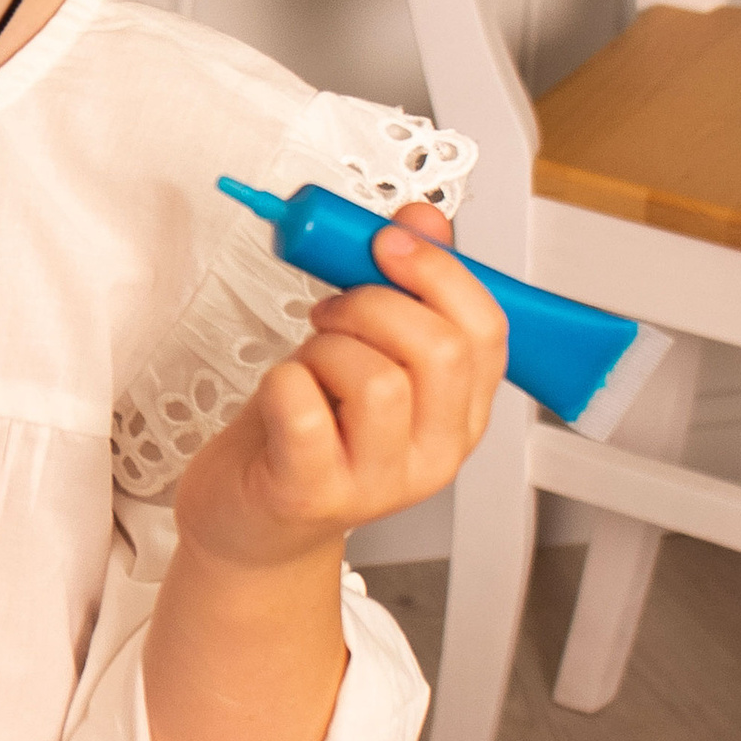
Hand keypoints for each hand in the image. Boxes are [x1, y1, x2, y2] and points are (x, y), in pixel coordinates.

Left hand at [171, 202, 506, 574]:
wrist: (253, 521)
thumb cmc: (308, 431)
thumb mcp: (364, 353)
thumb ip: (402, 285)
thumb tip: (423, 219)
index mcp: (461, 415)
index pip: (487, 331)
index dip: (439, 270)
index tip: (388, 242)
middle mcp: (435, 454)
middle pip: (441, 350)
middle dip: (375, 302)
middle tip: (334, 309)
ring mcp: (377, 482)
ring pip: (377, 379)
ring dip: (327, 345)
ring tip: (309, 360)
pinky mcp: (311, 492)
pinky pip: (302, 408)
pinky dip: (283, 378)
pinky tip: (279, 391)